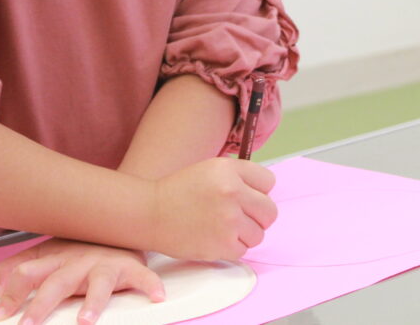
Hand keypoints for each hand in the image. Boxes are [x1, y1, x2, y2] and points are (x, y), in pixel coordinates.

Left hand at [0, 237, 162, 324]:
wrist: (121, 219)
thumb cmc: (83, 245)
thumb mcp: (49, 251)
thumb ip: (22, 266)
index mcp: (56, 259)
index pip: (27, 273)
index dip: (11, 293)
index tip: (1, 316)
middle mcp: (78, 261)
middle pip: (57, 283)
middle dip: (41, 305)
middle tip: (27, 324)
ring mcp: (105, 264)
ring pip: (98, 284)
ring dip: (92, 302)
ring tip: (85, 321)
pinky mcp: (131, 268)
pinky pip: (143, 277)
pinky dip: (150, 286)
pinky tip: (157, 297)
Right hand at [149, 157, 276, 259]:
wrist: (150, 213)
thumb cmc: (180, 191)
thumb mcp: (211, 169)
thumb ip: (240, 177)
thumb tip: (266, 193)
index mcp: (229, 170)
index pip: (269, 182)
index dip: (258, 191)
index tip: (245, 196)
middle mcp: (231, 192)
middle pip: (270, 211)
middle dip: (258, 216)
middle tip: (240, 216)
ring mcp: (228, 220)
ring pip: (259, 234)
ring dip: (245, 234)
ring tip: (224, 227)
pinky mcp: (222, 245)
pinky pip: (244, 250)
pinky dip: (232, 247)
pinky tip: (215, 238)